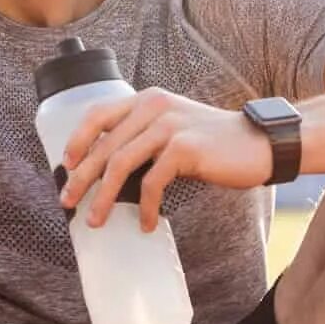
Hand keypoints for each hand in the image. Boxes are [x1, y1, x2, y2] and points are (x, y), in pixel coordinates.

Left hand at [58, 88, 275, 232]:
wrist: (258, 144)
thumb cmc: (213, 143)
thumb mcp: (174, 127)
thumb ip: (145, 135)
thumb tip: (107, 168)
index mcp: (147, 99)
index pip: (98, 112)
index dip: (78, 138)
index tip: (65, 163)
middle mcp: (154, 106)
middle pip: (104, 145)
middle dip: (82, 177)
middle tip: (68, 201)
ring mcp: (169, 126)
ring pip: (121, 163)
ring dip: (104, 197)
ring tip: (95, 220)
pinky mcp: (185, 148)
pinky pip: (153, 182)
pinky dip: (147, 207)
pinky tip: (147, 224)